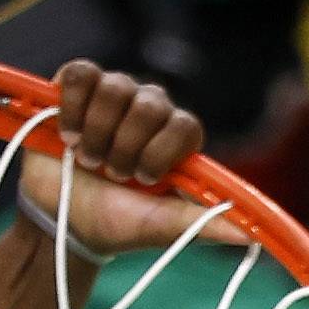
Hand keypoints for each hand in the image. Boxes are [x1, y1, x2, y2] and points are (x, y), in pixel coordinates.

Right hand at [27, 64, 217, 258]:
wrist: (59, 224)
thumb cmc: (112, 222)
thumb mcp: (157, 227)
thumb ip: (200, 223)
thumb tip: (249, 235)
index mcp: (173, 139)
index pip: (185, 125)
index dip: (161, 152)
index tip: (142, 181)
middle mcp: (148, 110)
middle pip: (149, 105)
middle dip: (124, 148)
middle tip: (109, 173)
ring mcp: (113, 95)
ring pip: (115, 87)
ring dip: (96, 133)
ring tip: (86, 158)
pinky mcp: (76, 87)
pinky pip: (80, 74)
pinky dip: (72, 106)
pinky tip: (68, 134)